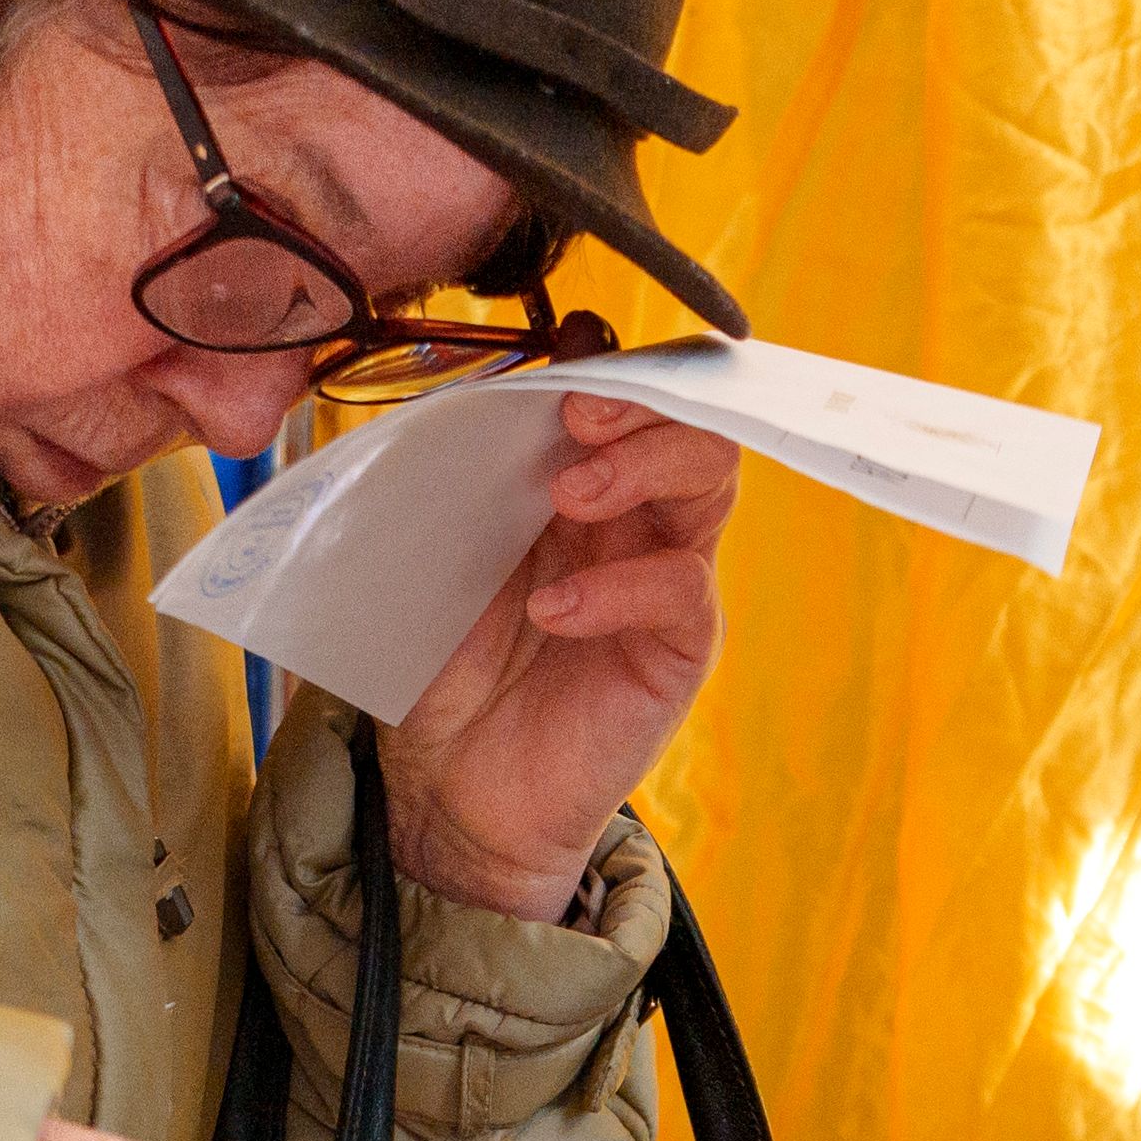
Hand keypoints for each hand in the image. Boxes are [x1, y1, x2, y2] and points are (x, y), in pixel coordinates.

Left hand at [380, 384, 737, 920]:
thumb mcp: (430, 552)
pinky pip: (682, 590)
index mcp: (574, 477)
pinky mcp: (676, 648)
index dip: (612, 361)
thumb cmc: (437, 665)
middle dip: (640, 400)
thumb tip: (468, 385)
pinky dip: (620, 586)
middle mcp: (632, 516)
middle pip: (688, 419)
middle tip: (575, 416)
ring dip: (644, 467)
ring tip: (569, 494)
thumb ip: (456, 473)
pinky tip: (557, 609)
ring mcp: (661, 577)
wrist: (447, 790)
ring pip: (710, 481)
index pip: (629, 390)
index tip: (566, 350)